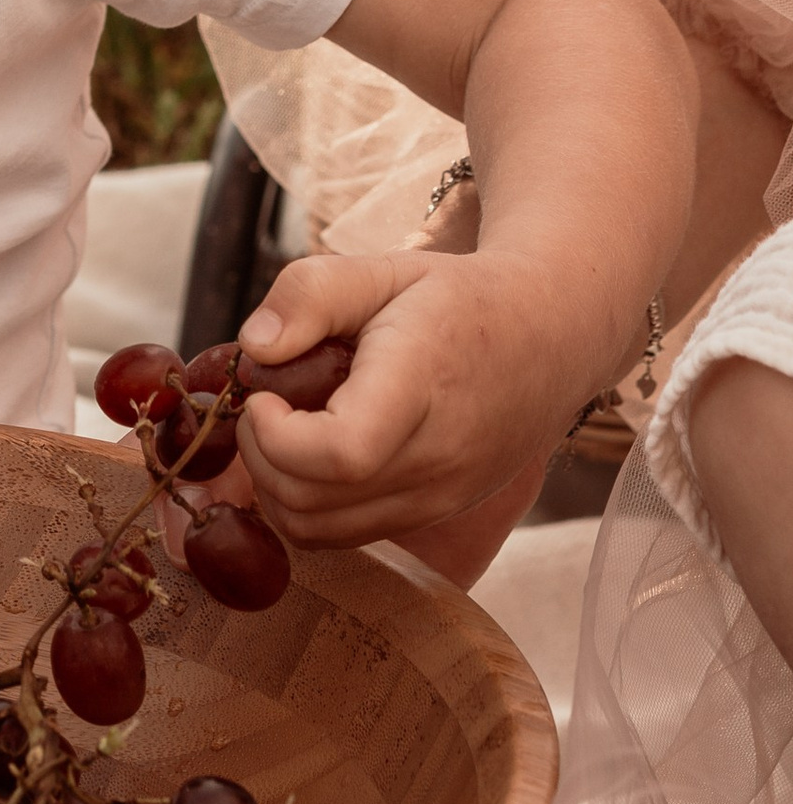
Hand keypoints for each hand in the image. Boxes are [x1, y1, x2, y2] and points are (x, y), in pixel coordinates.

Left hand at [231, 244, 586, 547]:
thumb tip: (254, 346)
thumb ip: (310, 294)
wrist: (550, 336)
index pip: (341, 452)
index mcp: (420, 387)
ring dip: (276, 487)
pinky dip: (308, 505)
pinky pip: (350, 534)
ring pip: (323, 532)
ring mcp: (442, 496)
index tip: (263, 396)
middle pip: (314, 502)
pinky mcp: (438, 512)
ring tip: (282, 430)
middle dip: (259, 457)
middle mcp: (437, 457)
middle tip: (262, 405)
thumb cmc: (456, 299)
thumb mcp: (381, 269)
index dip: (276, 436)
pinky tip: (310, 455)